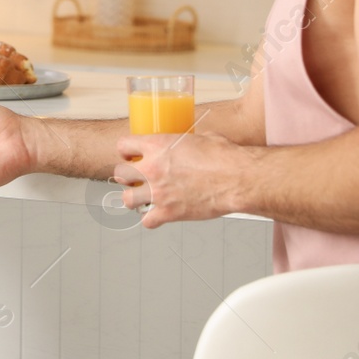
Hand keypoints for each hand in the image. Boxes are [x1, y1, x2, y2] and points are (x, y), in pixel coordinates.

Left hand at [112, 129, 240, 228]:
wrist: (238, 179)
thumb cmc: (225, 158)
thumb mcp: (202, 137)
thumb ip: (187, 141)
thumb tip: (190, 142)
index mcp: (158, 146)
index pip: (124, 145)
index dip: (126, 151)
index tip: (130, 155)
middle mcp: (153, 169)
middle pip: (120, 173)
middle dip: (127, 176)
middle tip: (135, 178)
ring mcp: (159, 192)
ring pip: (127, 199)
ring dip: (134, 198)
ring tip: (142, 198)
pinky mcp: (168, 213)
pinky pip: (147, 221)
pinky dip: (151, 219)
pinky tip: (158, 215)